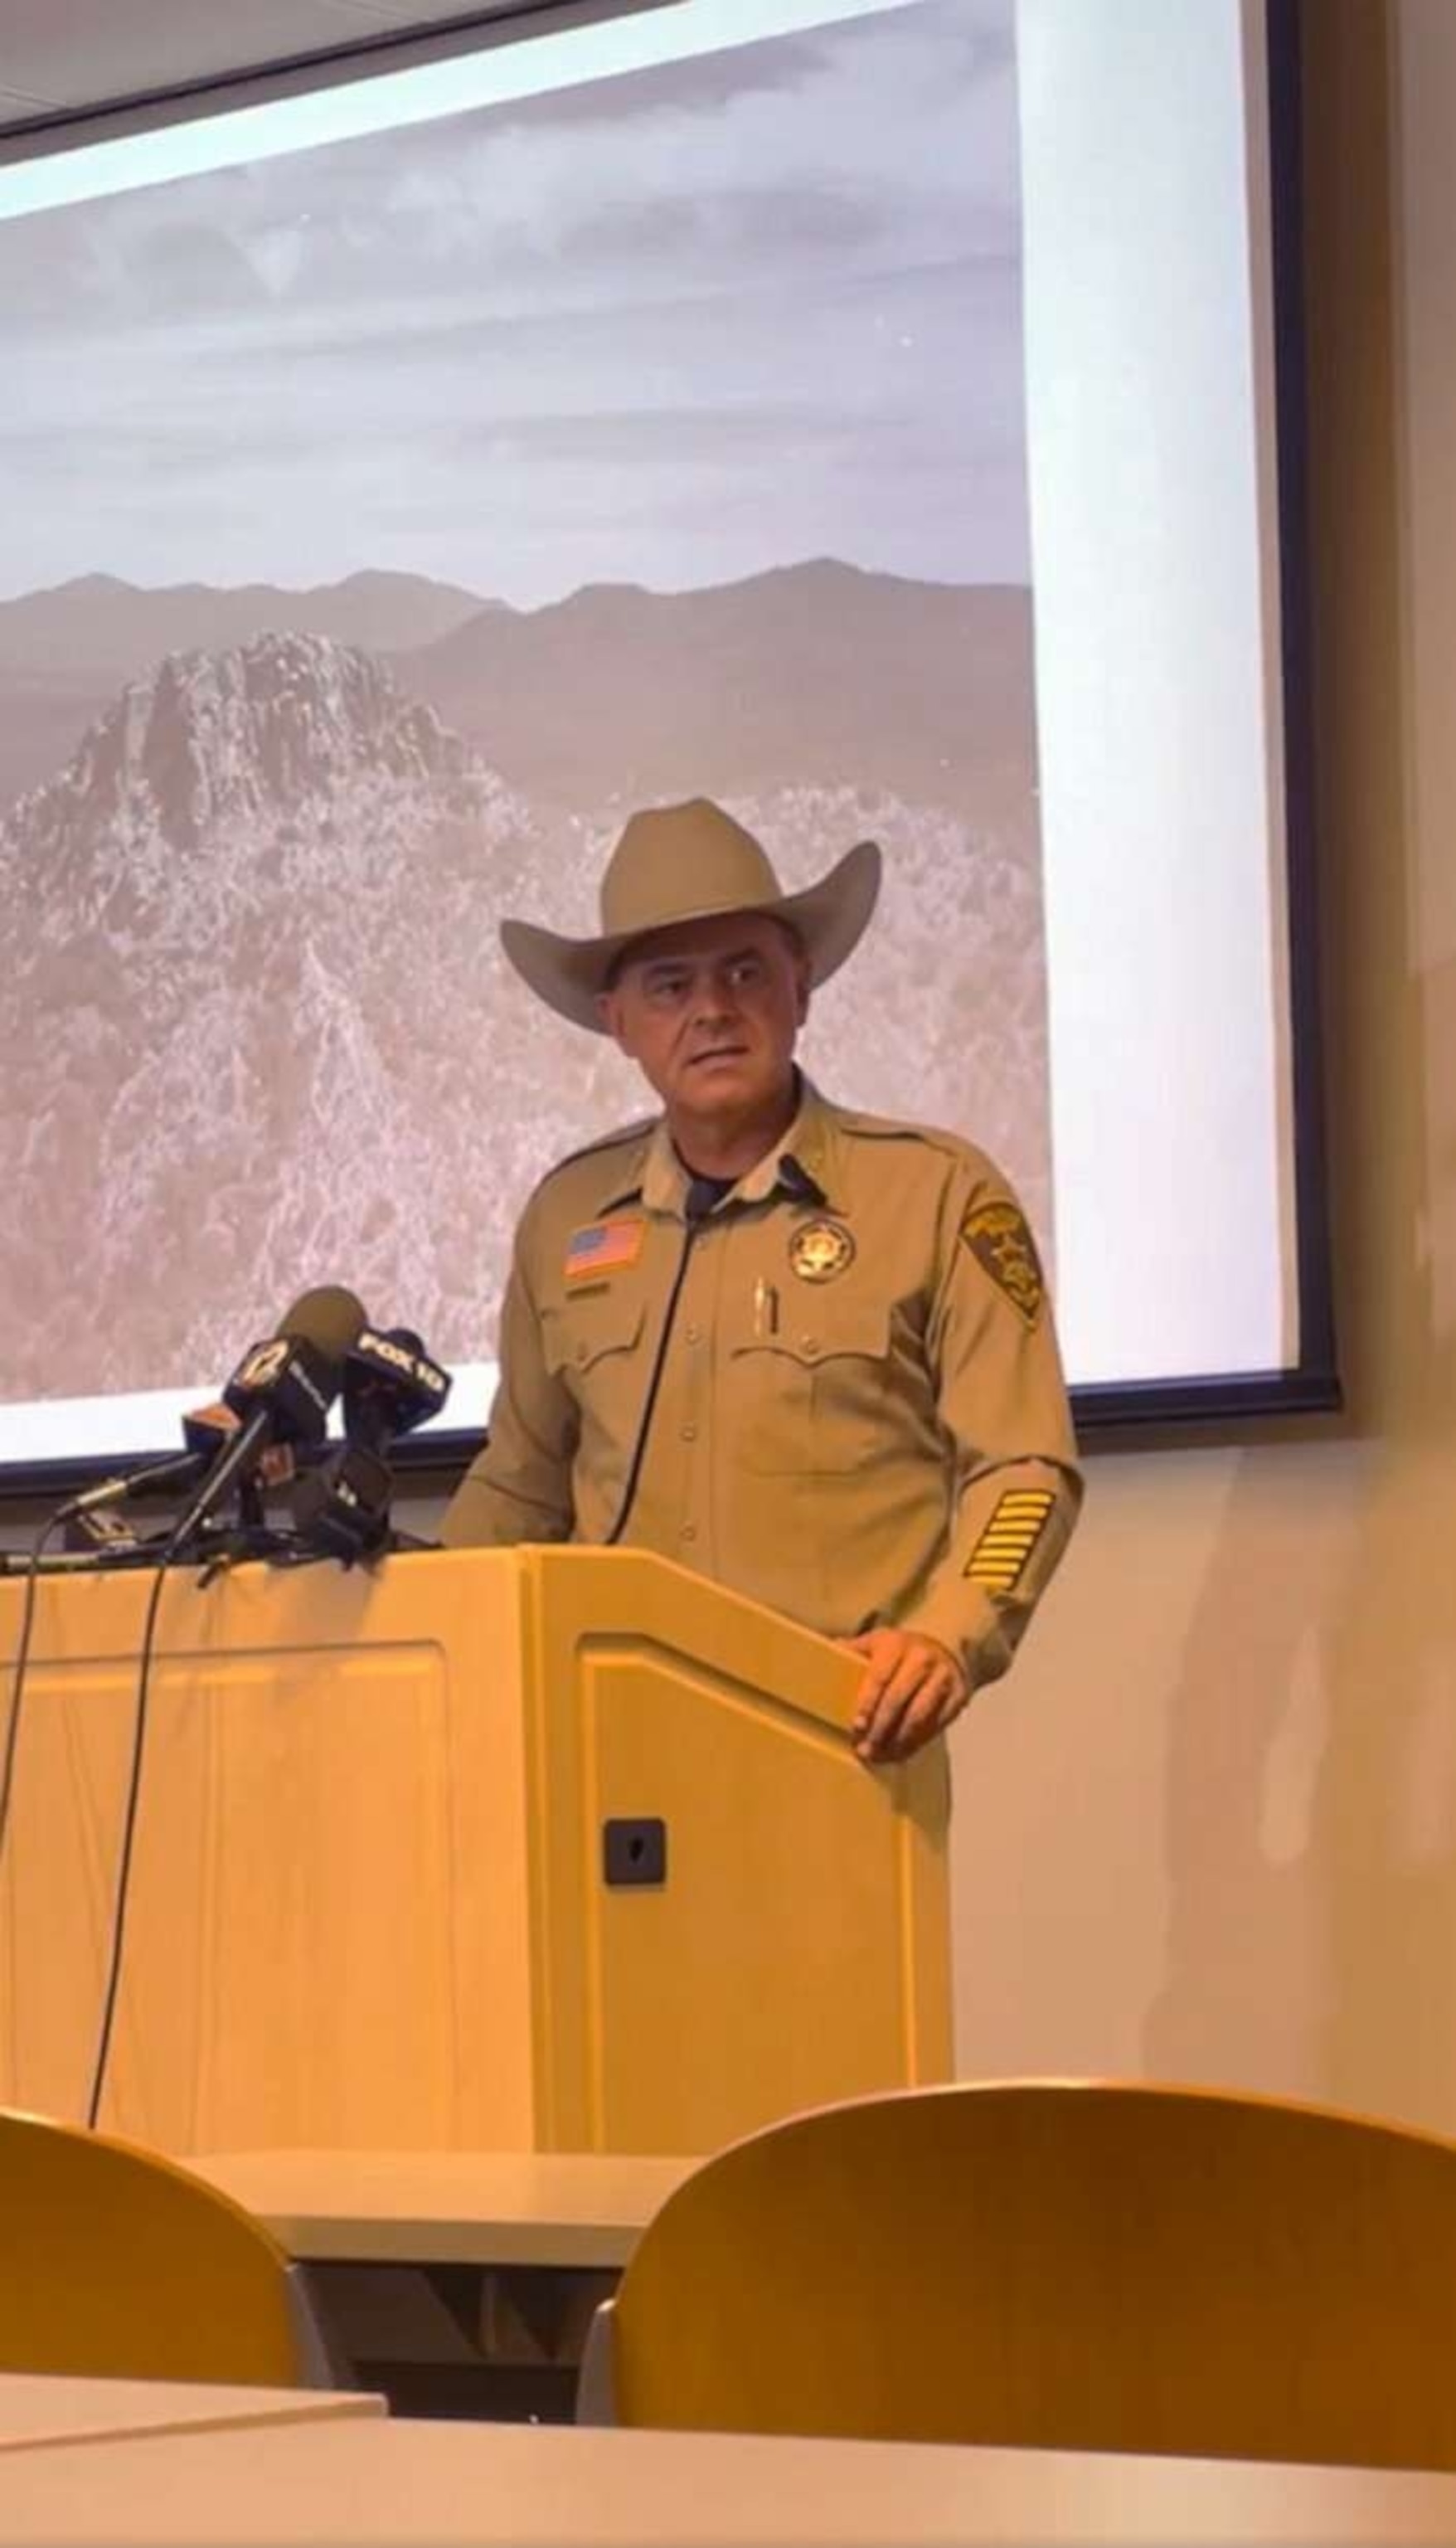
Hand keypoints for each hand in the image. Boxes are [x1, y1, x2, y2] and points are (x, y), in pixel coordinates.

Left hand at [841, 1629, 969, 1763]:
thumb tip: (821, 1655)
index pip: (879, 1678)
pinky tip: (902, 1752)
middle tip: (866, 1750)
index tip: (857, 1726)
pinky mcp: (959, 1696)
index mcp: (897, 1645)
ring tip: (883, 1756)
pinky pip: (937, 1724)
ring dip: (899, 1741)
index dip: (867, 1704)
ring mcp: (944, 1678)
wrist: (945, 1647)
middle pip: (898, 1699)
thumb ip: (852, 1650)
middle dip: (880, 1728)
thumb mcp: (876, 1642)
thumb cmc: (902, 1650)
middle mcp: (923, 1659)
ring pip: (920, 1716)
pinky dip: (918, 1742)